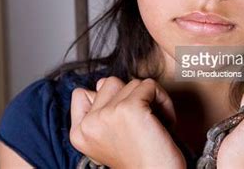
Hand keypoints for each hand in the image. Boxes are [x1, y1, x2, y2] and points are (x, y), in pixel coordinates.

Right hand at [70, 77, 185, 168]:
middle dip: (130, 98)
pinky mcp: (129, 108)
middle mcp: (88, 124)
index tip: (121, 124)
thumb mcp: (109, 138)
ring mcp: (107, 114)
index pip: (80, 94)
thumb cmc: (141, 162)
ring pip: (131, 83)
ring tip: (153, 125)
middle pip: (109, 83)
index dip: (105, 102)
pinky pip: (150, 85)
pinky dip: (164, 100)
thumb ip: (100, 110)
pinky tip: (165, 122)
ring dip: (150, 100)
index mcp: (78, 133)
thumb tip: (102, 82)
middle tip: (140, 124)